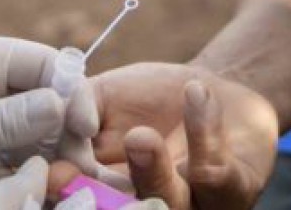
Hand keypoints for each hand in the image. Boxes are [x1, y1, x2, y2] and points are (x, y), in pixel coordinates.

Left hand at [0, 33, 99, 209]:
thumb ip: (7, 120)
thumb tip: (64, 101)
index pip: (45, 63)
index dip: (72, 93)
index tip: (85, 131)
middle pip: (46, 100)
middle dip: (68, 132)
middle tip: (84, 172)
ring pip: (33, 135)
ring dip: (53, 159)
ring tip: (69, 187)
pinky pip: (11, 163)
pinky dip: (30, 178)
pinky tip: (44, 194)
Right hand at [57, 62, 279, 209]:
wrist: (211, 91)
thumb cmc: (148, 99)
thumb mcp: (106, 94)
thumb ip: (80, 103)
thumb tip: (74, 122)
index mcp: (108, 192)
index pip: (83, 201)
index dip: (67, 193)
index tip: (56, 174)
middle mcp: (147, 206)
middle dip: (103, 198)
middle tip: (81, 170)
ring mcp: (192, 205)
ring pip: (169, 202)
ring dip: (151, 171)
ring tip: (141, 136)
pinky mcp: (234, 191)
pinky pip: (215, 176)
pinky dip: (203, 133)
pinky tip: (197, 93)